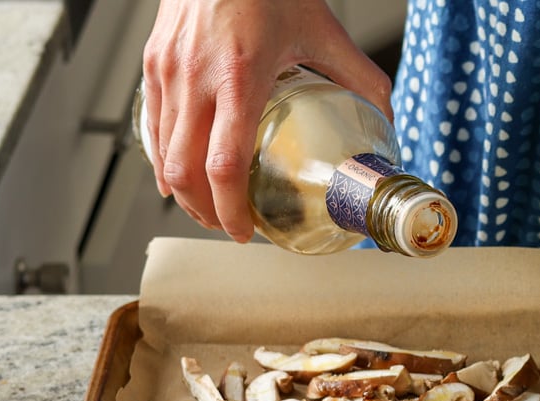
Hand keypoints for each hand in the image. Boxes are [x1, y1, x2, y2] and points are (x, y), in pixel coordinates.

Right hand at [141, 0, 393, 241]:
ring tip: (210, 207)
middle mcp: (196, 78)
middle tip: (231, 227)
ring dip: (184, 191)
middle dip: (206, 211)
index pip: (225, 165)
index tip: (244, 232)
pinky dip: (164, 158)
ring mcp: (168, 70)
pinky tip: (180, 173)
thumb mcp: (324, 30)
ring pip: (162, 154)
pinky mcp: (153, 63)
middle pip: (186, 171)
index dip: (231, 210)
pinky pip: (152, 126)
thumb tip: (388, 121)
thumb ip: (360, 78)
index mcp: (240, 76)